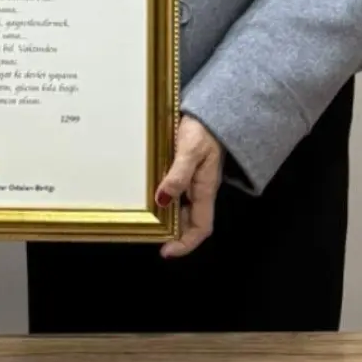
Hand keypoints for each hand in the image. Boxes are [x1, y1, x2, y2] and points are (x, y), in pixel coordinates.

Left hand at [156, 116, 222, 258]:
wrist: (211, 110)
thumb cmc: (203, 129)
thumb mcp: (189, 150)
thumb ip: (178, 175)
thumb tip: (162, 200)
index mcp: (205, 189)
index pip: (201, 227)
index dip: (186, 244)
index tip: (166, 252)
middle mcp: (202, 189)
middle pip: (192, 221)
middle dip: (175, 234)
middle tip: (153, 236)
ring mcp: (196, 179)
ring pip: (185, 208)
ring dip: (170, 217)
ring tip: (150, 220)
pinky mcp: (189, 169)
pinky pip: (180, 192)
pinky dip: (168, 199)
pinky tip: (154, 195)